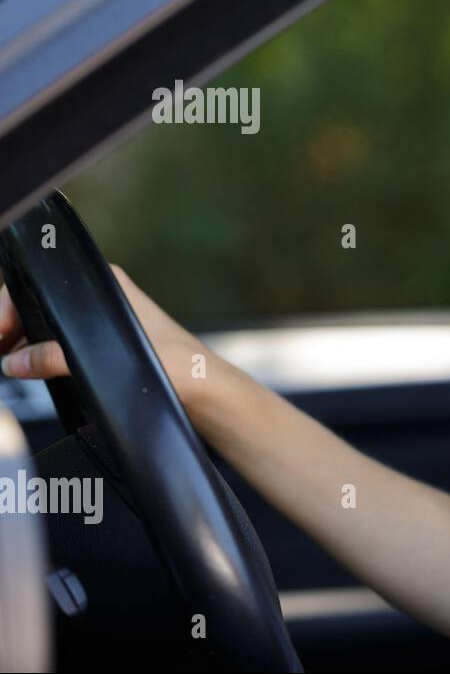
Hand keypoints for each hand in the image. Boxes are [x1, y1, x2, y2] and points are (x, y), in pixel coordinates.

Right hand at [0, 264, 212, 410]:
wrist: (207, 392)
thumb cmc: (178, 367)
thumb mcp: (108, 359)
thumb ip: (58, 358)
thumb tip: (15, 361)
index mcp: (108, 284)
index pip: (42, 282)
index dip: (11, 305)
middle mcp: (105, 297)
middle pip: (41, 303)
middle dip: (12, 325)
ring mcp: (105, 321)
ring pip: (49, 325)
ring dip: (25, 343)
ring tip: (10, 363)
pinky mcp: (108, 346)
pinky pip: (63, 343)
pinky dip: (43, 355)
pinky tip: (32, 369)